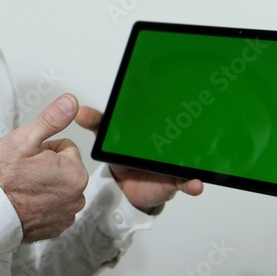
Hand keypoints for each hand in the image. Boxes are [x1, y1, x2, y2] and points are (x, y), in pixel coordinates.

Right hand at [0, 93, 88, 242]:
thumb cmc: (3, 178)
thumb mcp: (24, 140)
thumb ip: (52, 119)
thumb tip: (72, 101)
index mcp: (74, 172)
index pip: (65, 147)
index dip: (44, 148)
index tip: (29, 159)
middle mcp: (77, 195)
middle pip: (64, 167)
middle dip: (47, 166)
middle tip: (24, 172)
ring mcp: (68, 213)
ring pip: (60, 186)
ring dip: (46, 184)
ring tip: (24, 187)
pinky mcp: (58, 227)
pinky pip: (55, 205)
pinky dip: (43, 203)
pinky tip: (26, 202)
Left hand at [75, 105, 203, 213]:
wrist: (127, 187)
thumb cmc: (121, 158)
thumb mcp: (107, 138)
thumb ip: (95, 123)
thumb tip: (79, 111)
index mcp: (150, 129)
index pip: (161, 111)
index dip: (168, 100)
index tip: (172, 88)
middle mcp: (165, 143)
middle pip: (179, 131)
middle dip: (186, 125)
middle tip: (189, 120)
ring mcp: (171, 161)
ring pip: (188, 156)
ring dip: (195, 157)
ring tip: (197, 158)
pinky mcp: (174, 180)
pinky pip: (186, 181)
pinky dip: (192, 183)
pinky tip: (195, 183)